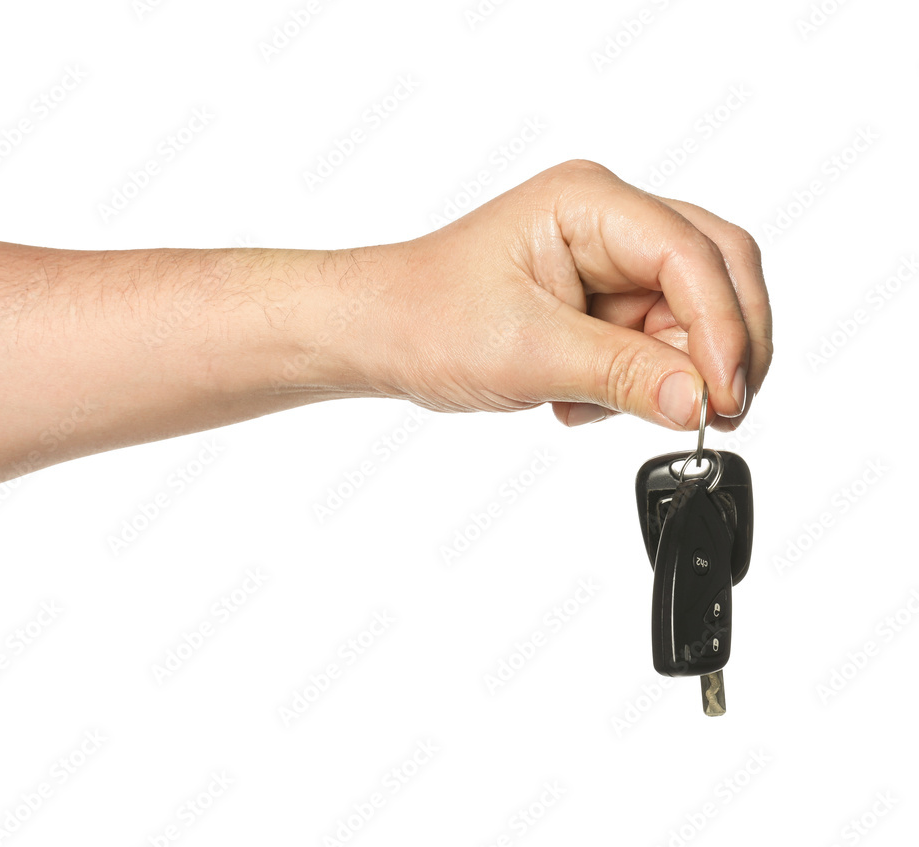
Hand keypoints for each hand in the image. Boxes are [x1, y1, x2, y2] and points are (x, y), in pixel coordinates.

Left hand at [360, 160, 771, 430]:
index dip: (722, 329)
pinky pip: (652, 340)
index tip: (725, 399)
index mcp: (589, 203)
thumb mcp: (528, 353)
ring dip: (666, 373)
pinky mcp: (598, 297)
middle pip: (713, 273)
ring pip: (687, 315)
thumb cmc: (425, 319)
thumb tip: (699, 401)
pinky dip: (634, 380)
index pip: (693, 255)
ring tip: (593, 407)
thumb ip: (623, 375)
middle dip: (719, 348)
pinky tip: (576, 401)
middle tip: (714, 413)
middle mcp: (608, 220)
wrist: (378, 335)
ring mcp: (606, 258)